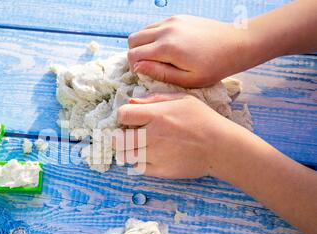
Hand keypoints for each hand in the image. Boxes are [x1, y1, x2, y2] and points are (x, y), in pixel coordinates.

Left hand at [116, 93, 238, 178]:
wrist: (221, 147)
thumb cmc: (204, 120)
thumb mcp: (182, 100)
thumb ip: (155, 99)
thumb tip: (132, 102)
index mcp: (157, 115)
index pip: (123, 115)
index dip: (124, 116)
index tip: (131, 119)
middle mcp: (153, 136)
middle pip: (118, 139)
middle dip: (120, 136)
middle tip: (129, 135)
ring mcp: (155, 155)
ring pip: (125, 156)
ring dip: (128, 150)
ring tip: (138, 147)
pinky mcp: (160, 171)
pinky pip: (138, 168)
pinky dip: (139, 163)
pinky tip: (149, 156)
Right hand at [127, 15, 250, 87]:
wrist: (237, 44)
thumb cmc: (214, 67)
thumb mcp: (187, 79)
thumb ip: (159, 73)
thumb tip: (137, 67)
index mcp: (167, 48)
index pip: (133, 54)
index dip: (134, 67)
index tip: (144, 74)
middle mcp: (166, 30)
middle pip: (133, 40)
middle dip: (135, 54)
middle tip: (147, 65)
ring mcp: (172, 21)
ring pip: (142, 31)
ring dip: (143, 44)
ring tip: (157, 57)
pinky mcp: (178, 17)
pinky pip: (155, 25)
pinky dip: (153, 36)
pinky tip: (166, 48)